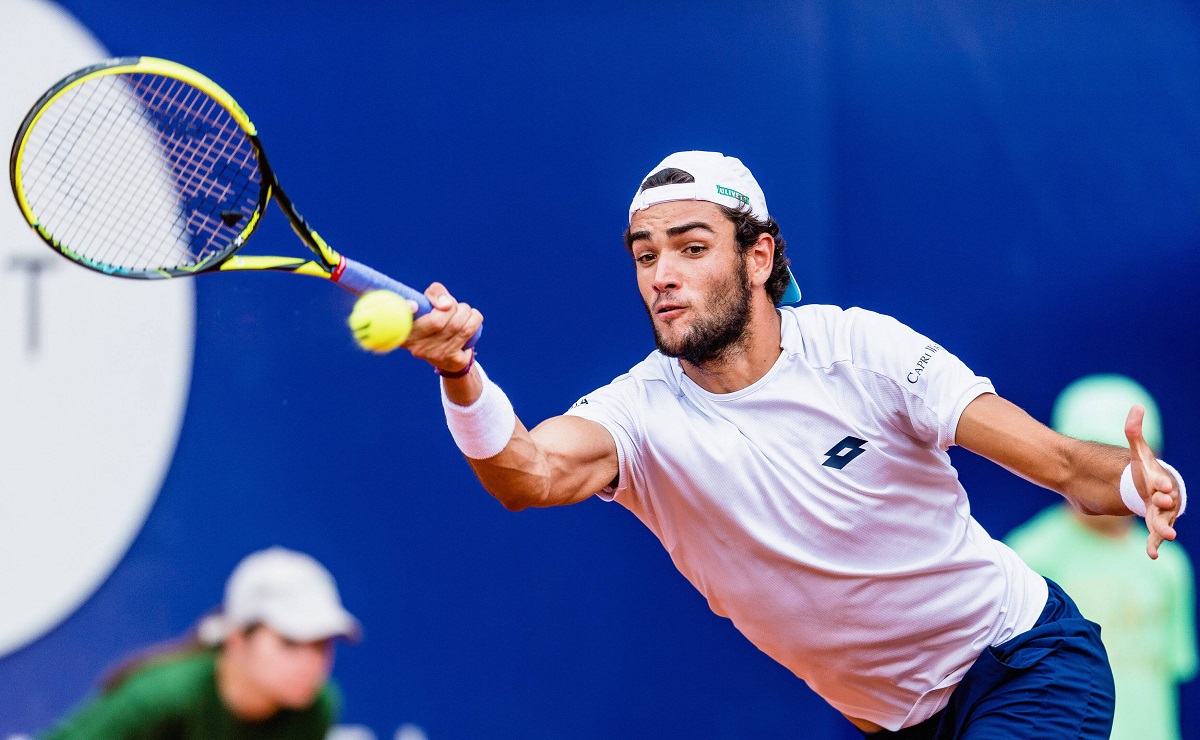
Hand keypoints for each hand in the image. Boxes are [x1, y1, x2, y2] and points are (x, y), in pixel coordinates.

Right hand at [403, 282, 481, 375]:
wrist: (450, 357)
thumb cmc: (437, 321)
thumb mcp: (430, 303)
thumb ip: (435, 293)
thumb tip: (446, 304)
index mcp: (404, 329)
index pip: (400, 322)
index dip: (406, 311)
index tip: (413, 305)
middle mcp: (415, 345)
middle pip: (437, 321)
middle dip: (452, 307)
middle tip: (456, 306)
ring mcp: (433, 354)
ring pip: (456, 325)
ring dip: (466, 311)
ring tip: (466, 310)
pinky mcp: (452, 358)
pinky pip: (467, 332)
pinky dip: (475, 319)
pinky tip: (474, 318)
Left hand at [1125, 404, 1180, 558]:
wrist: (1147, 489)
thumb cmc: (1144, 470)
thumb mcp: (1137, 453)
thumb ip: (1135, 432)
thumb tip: (1137, 406)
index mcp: (1158, 479)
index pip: (1161, 481)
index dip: (1162, 484)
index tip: (1161, 487)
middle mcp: (1163, 498)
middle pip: (1165, 503)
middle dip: (1165, 506)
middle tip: (1163, 506)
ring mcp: (1159, 513)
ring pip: (1163, 521)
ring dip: (1164, 529)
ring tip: (1167, 538)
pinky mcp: (1153, 524)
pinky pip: (1155, 535)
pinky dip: (1155, 544)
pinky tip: (1153, 554)